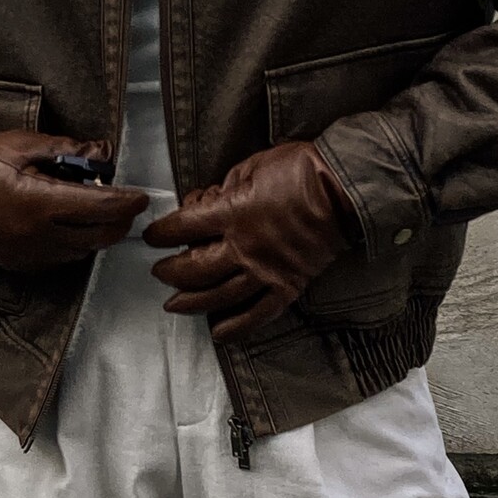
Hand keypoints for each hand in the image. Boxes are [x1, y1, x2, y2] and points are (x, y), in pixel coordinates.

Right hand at [0, 128, 149, 271]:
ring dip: (97, 233)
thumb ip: (66, 151)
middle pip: (100, 235)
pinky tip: (69, 224)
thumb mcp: (21, 145)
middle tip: (125, 204)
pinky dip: (75, 244)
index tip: (142, 196)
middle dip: (120, 221)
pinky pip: (61, 258)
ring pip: (84, 250)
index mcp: (40, 202)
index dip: (128, 202)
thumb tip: (103, 152)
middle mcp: (38, 235)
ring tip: (94, 210)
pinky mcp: (21, 264)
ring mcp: (29, 254)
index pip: (102, 207)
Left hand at [142, 140, 362, 341]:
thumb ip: (224, 188)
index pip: (182, 228)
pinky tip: (218, 332)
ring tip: (173, 305)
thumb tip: (205, 204)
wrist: (345, 187)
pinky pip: (258, 314)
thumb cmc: (300, 168)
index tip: (152, 237)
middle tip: (159, 272)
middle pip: (194, 268)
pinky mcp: (288, 285)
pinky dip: (236, 327)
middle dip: (170, 271)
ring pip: (219, 296)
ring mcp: (266, 270)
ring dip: (191, 302)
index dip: (161, 234)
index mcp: (232, 213)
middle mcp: (244, 247)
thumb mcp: (252, 165)